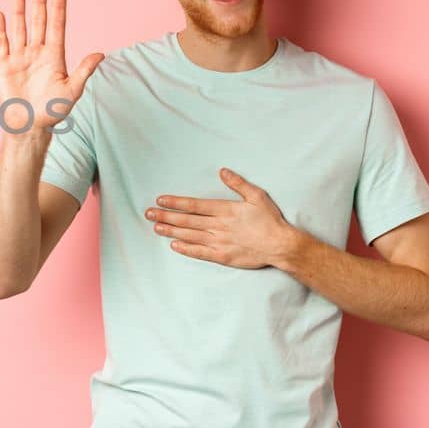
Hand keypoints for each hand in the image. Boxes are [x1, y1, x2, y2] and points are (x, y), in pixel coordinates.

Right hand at [0, 0, 104, 134]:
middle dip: (39, 2)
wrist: (28, 126)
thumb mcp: (72, 91)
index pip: (57, 26)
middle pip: (38, 22)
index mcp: (54, 56)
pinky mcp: (3, 65)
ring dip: (18, 11)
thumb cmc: (52, 111)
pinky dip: (0, 29)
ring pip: (19, 28)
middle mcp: (37, 52)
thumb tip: (100, 54)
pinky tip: (0, 14)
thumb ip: (83, 71)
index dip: (58, 7)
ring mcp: (19, 57)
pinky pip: (1, 43)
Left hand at [143, 168, 302, 268]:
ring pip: (189, 235)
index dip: (175, 203)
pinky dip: (185, 249)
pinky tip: (173, 245)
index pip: (193, 205)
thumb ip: (238, 183)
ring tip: (156, 227)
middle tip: (148, 214)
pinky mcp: (222, 256)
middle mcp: (218, 225)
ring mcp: (218, 242)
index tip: (160, 200)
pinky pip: (199, 252)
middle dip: (165, 216)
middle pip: (186, 220)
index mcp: (224, 209)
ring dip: (171, 231)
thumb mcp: (257, 196)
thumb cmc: (270, 220)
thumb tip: (223, 171)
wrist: (280, 245)